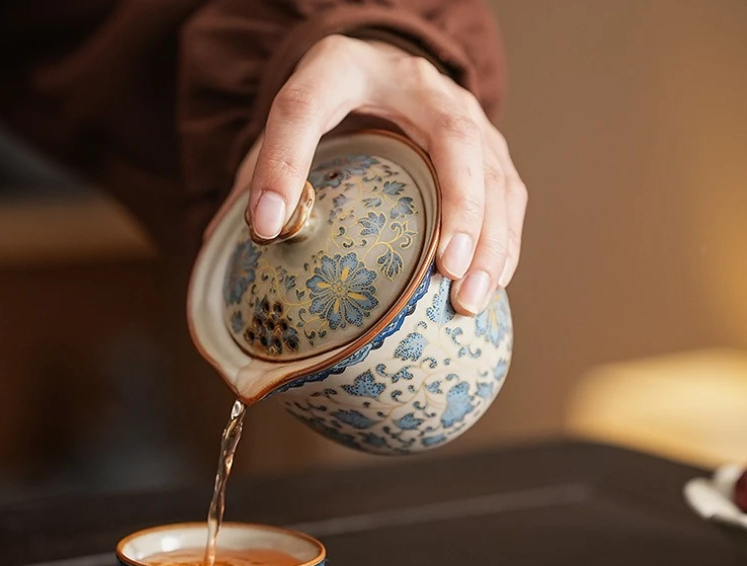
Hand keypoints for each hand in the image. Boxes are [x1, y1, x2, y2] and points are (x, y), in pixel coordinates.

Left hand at [244, 35, 526, 314]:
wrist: (384, 70)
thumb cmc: (336, 107)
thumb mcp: (294, 126)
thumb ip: (267, 169)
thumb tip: (254, 236)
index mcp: (345, 69)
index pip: (306, 105)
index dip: (284, 160)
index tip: (267, 225)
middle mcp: (419, 86)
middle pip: (452, 136)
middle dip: (458, 207)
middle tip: (446, 270)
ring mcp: (465, 114)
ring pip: (493, 172)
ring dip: (489, 239)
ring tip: (469, 299)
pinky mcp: (488, 146)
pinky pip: (508, 192)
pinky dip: (504, 239)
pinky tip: (491, 283)